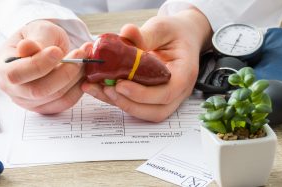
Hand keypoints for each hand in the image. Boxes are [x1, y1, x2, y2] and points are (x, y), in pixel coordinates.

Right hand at [0, 20, 91, 113]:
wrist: (46, 47)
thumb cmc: (39, 37)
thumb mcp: (37, 30)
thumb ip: (36, 40)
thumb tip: (26, 47)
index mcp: (4, 66)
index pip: (16, 74)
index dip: (39, 65)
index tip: (58, 51)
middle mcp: (12, 88)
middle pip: (38, 91)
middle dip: (64, 73)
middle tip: (80, 54)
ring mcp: (28, 101)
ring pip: (55, 97)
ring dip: (75, 78)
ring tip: (84, 58)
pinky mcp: (45, 107)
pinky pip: (65, 103)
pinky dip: (78, 88)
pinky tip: (83, 72)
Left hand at [81, 8, 211, 121]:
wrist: (182, 37)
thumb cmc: (175, 33)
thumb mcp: (162, 28)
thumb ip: (146, 34)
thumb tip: (126, 33)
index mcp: (184, 73)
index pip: (167, 93)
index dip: (143, 94)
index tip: (121, 84)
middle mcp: (177, 91)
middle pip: (155, 111)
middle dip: (128, 104)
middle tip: (107, 88)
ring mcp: (165, 97)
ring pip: (144, 112)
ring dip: (119, 103)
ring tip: (97, 88)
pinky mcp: (151, 98)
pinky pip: (135, 105)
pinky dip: (116, 99)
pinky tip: (99, 87)